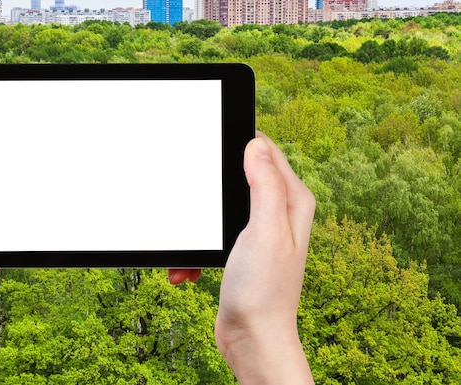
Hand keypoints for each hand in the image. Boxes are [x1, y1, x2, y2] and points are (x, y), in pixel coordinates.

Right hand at [215, 132, 314, 383]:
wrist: (252, 339)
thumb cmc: (263, 291)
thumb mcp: (265, 231)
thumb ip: (265, 185)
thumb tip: (256, 145)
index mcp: (292, 201)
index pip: (267, 151)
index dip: (241, 144)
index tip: (214, 147)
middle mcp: (279, 213)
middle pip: (238, 179)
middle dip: (211, 192)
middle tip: (196, 203)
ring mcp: (260, 232)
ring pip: (218, 210)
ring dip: (200, 228)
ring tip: (191, 251)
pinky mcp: (241, 250)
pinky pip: (212, 237)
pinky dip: (198, 251)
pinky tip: (190, 268)